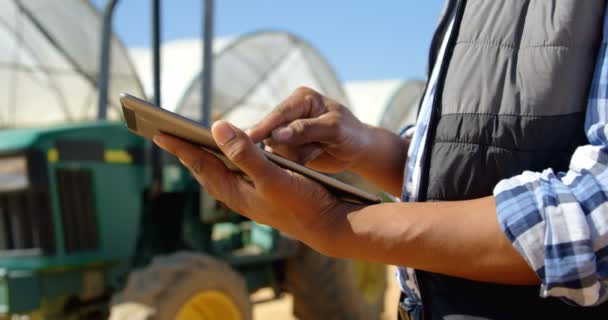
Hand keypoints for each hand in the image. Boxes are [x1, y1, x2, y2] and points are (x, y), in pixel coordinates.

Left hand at [153, 121, 360, 253]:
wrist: (328, 225)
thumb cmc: (303, 202)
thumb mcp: (273, 176)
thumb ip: (245, 153)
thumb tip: (217, 129)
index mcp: (235, 192)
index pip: (200, 165)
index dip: (179, 147)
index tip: (159, 133)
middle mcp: (238, 195)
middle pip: (205, 169)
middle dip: (187, 151)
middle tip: (169, 134)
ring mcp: (250, 196)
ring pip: (220, 172)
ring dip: (206, 155)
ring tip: (193, 140)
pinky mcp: (263, 193)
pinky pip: (236, 174)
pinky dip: (227, 159)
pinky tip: (231, 152)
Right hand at [247, 87, 371, 172]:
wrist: (360, 150)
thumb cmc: (352, 134)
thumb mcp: (334, 130)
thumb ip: (306, 130)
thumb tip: (277, 134)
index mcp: (301, 99)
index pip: (278, 114)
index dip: (263, 127)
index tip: (248, 139)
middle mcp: (291, 112)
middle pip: (271, 132)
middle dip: (288, 146)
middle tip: (314, 148)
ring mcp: (288, 131)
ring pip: (275, 147)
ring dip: (296, 154)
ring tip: (318, 149)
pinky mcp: (289, 147)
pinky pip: (282, 158)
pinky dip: (296, 161)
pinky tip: (313, 155)